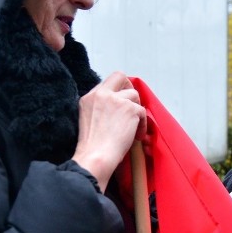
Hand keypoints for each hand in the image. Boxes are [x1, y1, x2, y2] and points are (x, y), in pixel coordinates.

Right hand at [73, 72, 146, 187]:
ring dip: (137, 111)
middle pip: (119, 76)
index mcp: (88, 98)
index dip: (116, 91)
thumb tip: (118, 108)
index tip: (121, 103)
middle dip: (129, 87)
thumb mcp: (88, 119)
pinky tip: (137, 136)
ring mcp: (116, 100)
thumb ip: (100, 108)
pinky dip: (142, 124)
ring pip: (134, 95)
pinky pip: (143, 111)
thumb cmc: (92, 147)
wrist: (96, 156)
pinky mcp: (129, 108)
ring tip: (134, 128)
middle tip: (132, 104)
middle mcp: (101, 94)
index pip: (106, 83)